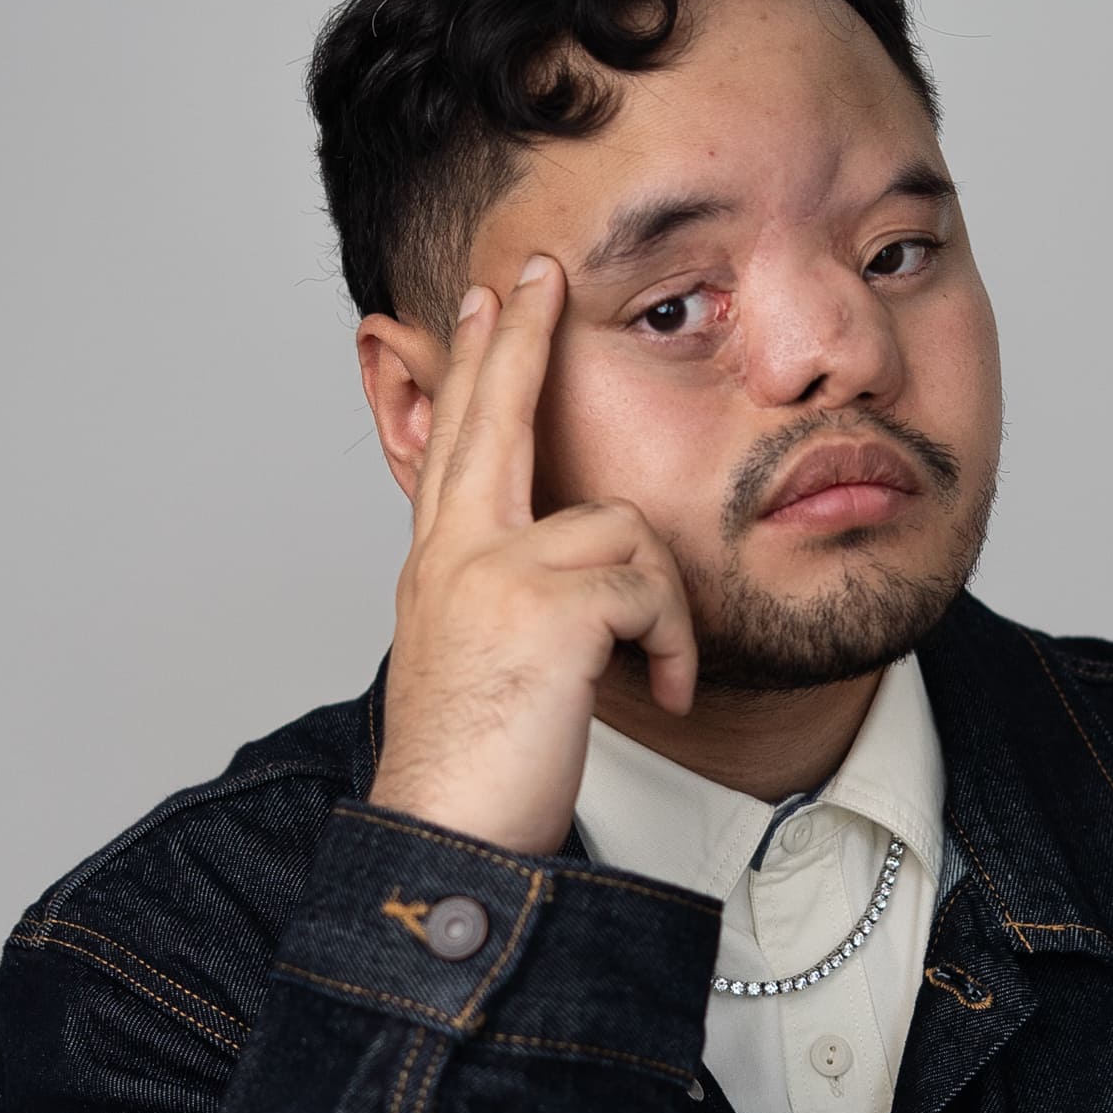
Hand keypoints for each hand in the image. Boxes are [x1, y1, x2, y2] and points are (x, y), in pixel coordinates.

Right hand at [365, 254, 698, 854]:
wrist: (447, 841)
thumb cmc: (477, 767)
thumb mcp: (484, 659)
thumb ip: (512, 593)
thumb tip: (567, 564)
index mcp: (439, 564)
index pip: (457, 439)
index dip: (474, 363)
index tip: (488, 299)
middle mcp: (453, 553)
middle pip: (493, 414)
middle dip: (520, 336)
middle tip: (538, 270)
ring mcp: (491, 573)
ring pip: (624, 526)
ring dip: (661, 604)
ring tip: (657, 669)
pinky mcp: (543, 609)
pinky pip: (649, 587)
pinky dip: (673, 642)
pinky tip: (666, 689)